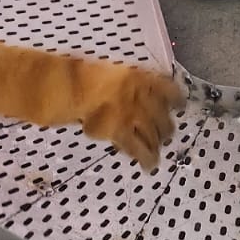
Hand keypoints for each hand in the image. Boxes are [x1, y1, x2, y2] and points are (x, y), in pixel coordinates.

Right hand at [0, 35, 185, 170]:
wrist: (58, 87)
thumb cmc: (71, 76)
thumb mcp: (100, 72)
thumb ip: (118, 82)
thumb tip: (125, 91)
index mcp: (135, 75)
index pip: (165, 86)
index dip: (176, 98)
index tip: (181, 105)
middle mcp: (139, 93)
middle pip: (162, 114)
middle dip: (165, 127)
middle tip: (166, 135)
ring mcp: (131, 113)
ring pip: (154, 133)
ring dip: (157, 144)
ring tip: (157, 154)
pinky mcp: (120, 131)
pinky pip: (139, 148)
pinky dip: (146, 158)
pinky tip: (149, 167)